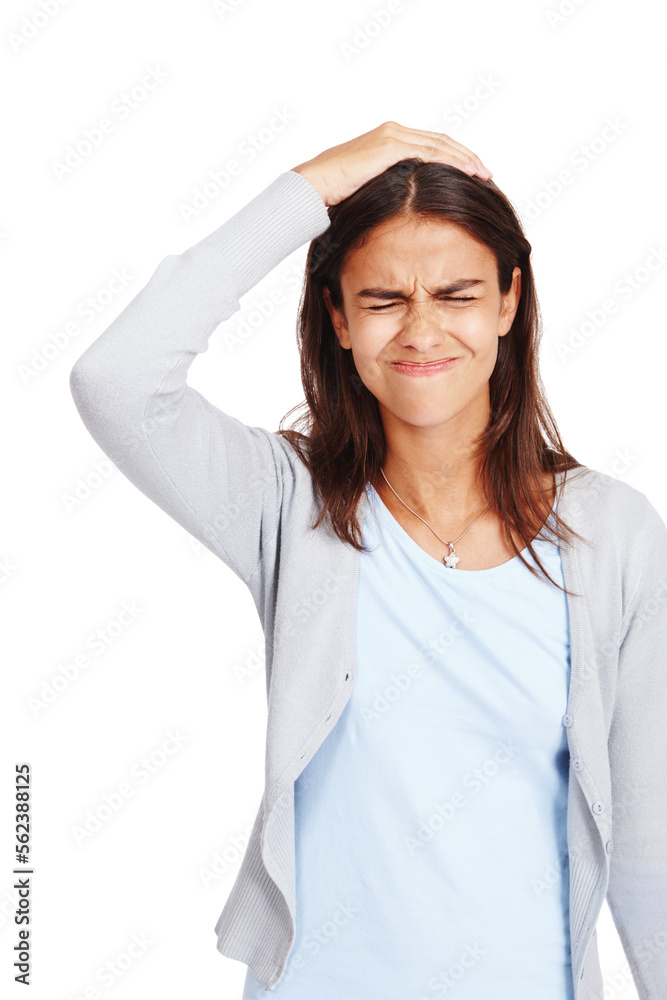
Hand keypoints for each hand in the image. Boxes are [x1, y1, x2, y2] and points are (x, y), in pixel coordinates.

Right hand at [291, 120, 492, 206]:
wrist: (314, 185)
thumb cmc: (333, 193)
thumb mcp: (367, 188)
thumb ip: (387, 187)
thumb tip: (401, 205)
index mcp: (388, 138)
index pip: (429, 144)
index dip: (453, 156)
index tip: (471, 171)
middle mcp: (393, 132)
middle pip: (440, 141)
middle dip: (465, 156)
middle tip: (485, 172)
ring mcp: (393, 136)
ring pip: (440, 144)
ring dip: (465, 159)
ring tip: (483, 173)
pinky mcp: (391, 147)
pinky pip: (431, 152)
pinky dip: (454, 161)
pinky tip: (468, 172)